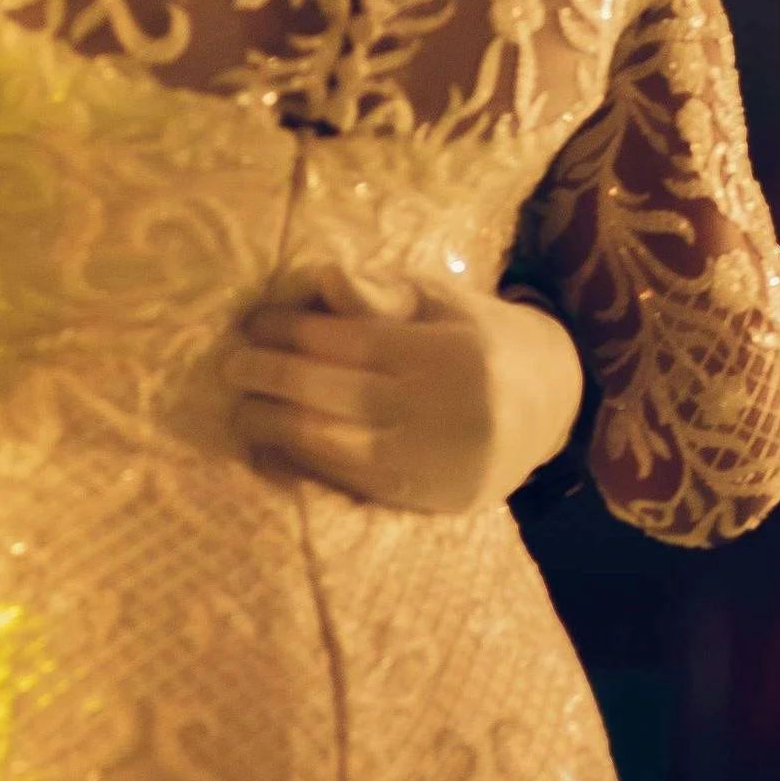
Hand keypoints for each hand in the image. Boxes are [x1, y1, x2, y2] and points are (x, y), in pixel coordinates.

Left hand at [233, 264, 584, 515]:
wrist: (549, 405)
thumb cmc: (480, 336)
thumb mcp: (441, 300)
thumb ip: (382, 294)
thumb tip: (322, 279)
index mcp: (449, 354)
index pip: (350, 344)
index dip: (292, 332)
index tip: (252, 322)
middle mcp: (443, 413)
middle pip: (335, 397)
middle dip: (272, 378)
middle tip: (230, 364)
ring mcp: (433, 464)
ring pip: (336, 448)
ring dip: (276, 428)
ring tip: (240, 409)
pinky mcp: (424, 501)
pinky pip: (348, 486)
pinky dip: (302, 468)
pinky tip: (268, 451)